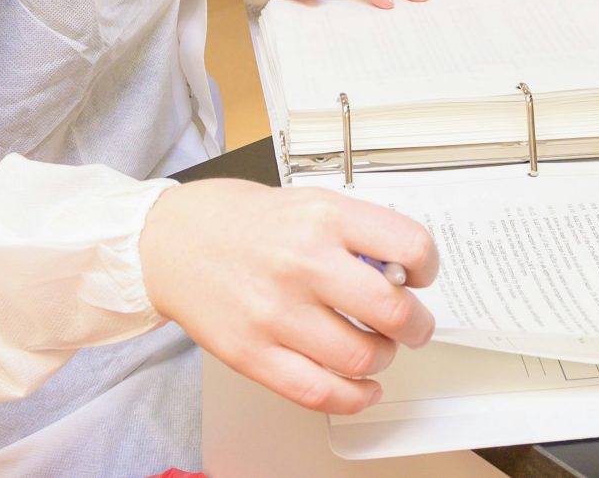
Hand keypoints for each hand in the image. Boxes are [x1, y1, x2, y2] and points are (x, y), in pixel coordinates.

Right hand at [140, 179, 437, 414]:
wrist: (170, 240)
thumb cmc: (240, 219)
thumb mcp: (308, 202)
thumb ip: (355, 233)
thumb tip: (401, 270)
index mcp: (324, 217)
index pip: (408, 246)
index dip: (427, 266)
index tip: (422, 275)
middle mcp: (303, 263)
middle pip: (392, 310)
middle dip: (417, 325)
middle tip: (414, 325)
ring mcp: (276, 312)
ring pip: (361, 356)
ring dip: (383, 358)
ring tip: (378, 348)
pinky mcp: (251, 353)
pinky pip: (318, 391)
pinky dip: (353, 396)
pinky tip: (361, 386)